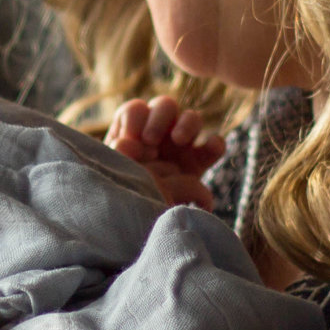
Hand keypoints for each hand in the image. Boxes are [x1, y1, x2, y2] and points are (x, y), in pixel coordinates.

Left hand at [105, 95, 221, 209]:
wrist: (140, 223)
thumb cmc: (121, 193)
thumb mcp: (113, 173)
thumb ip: (117, 156)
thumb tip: (125, 142)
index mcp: (132, 131)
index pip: (136, 110)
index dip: (135, 118)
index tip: (131, 137)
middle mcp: (158, 132)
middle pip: (165, 106)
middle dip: (159, 118)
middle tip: (150, 140)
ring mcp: (180, 145)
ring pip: (192, 119)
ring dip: (187, 124)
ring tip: (179, 140)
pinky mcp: (199, 162)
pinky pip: (214, 145)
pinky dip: (216, 143)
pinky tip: (211, 148)